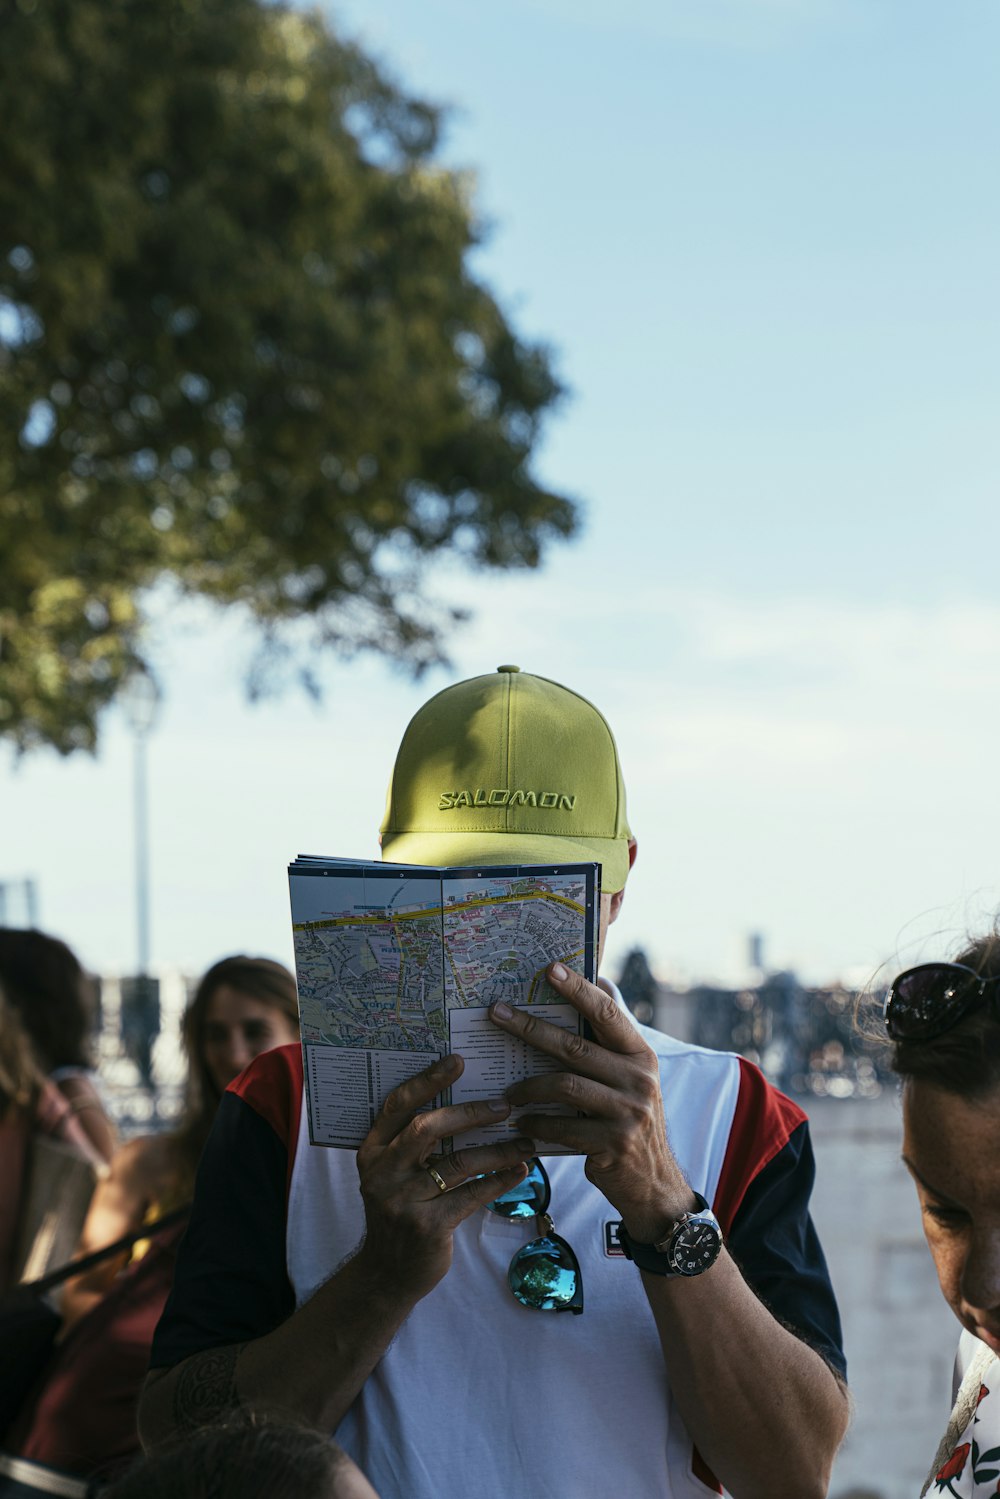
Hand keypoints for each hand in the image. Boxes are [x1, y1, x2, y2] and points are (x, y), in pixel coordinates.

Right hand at [355, 1053, 533, 1298]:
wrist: (387, 1274)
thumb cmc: (400, 1212)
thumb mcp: (393, 1174)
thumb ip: (414, 1144)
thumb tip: (466, 1102)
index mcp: (372, 1151)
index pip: (398, 1106)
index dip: (427, 1081)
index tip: (457, 1061)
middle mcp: (383, 1172)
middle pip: (427, 1128)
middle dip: (469, 1113)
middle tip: (504, 1105)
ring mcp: (403, 1201)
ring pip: (457, 1162)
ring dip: (497, 1150)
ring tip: (526, 1141)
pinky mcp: (427, 1226)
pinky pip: (471, 1194)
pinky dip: (499, 1180)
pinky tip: (519, 1171)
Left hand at [490, 963, 693, 1242]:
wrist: (653, 1183)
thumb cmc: (629, 1121)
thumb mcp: (629, 1081)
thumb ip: (610, 1046)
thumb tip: (596, 986)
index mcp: (641, 1056)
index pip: (608, 1014)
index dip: (579, 990)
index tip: (550, 969)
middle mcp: (639, 1080)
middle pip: (574, 1047)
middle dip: (530, 1028)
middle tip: (497, 1013)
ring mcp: (628, 1113)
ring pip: (564, 1087)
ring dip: (528, 1087)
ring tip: (508, 1091)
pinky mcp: (612, 1144)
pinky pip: (562, 1127)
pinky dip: (536, 1124)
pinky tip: (521, 1124)